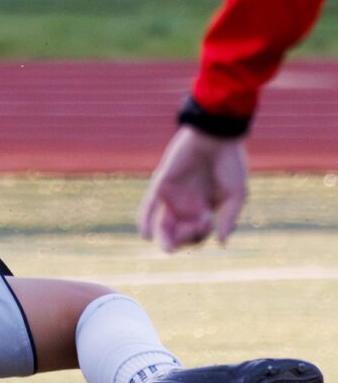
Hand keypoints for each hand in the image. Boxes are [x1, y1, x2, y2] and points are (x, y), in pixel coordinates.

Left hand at [137, 125, 248, 251]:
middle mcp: (187, 205)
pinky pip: (148, 206)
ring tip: (167, 246)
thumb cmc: (230, 164)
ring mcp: (172, 196)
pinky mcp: (160, 185)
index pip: (198, 233)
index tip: (208, 222)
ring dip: (164, 238)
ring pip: (162, 225)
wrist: (215, 137)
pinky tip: (146, 234)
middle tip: (187, 235)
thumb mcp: (236, 194)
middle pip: (179, 233)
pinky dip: (145, 221)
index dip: (201, 234)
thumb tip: (221, 243)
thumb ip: (229, 218)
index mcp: (206, 208)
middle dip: (182, 240)